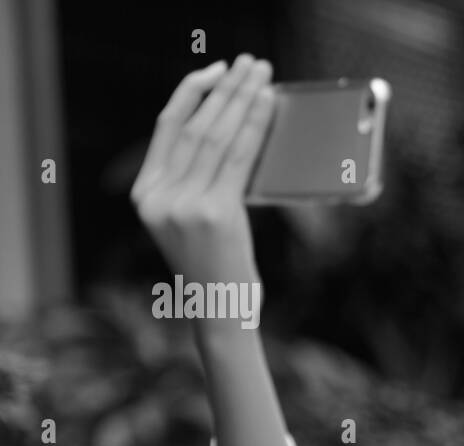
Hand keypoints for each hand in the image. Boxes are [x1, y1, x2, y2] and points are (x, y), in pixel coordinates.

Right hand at [131, 54, 274, 289]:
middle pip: (194, 125)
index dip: (192, 93)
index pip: (167, 129)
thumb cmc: (219, 269)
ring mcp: (183, 204)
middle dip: (224, 88)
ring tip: (263, 75)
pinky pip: (237, 158)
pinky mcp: (213, 213)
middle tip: (250, 63)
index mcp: (146, 196)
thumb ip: (200, 182)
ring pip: (215, 136)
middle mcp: (158, 196)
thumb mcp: (195, 222)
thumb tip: (236, 130)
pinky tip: (268, 107)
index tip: (217, 71)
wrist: (222, 315)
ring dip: (242, 99)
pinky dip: (255, 127)